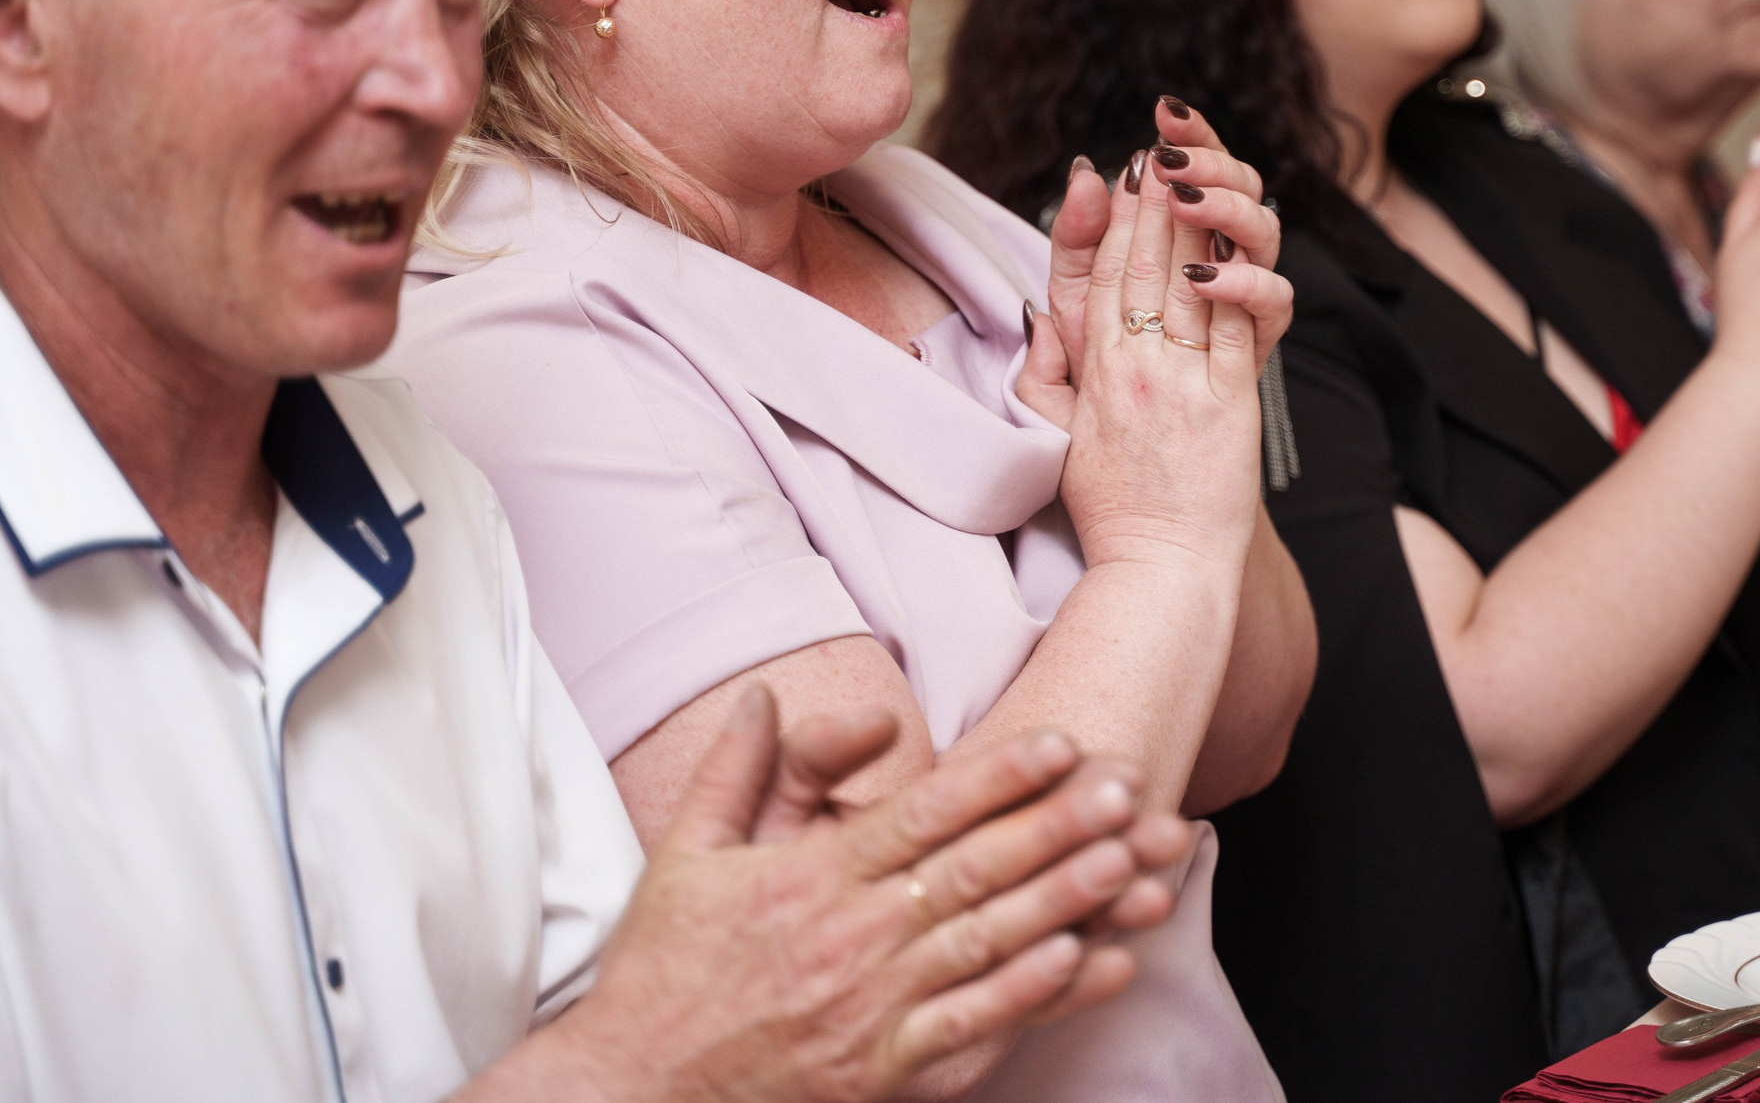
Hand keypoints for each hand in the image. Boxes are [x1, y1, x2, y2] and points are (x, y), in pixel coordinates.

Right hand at [529, 687, 1183, 1102]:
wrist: (631, 1092)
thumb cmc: (660, 972)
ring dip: (1063, 903)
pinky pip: (970, 1030)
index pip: (919, 815)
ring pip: (985, 946)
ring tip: (1129, 865)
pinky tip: (1086, 965)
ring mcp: (871, 1008)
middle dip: (1054, 827)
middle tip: (1126, 789)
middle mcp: (849, 937)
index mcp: (809, 878)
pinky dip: (1030, 997)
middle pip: (970, 872)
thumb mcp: (683, 855)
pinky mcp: (881, 1072)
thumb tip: (764, 695)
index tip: (1058, 742)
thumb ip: (735, 769)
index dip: (995, 778)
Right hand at [1019, 103, 1287, 580]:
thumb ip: (1044, 370)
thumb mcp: (1055, 434)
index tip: (1122, 177)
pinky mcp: (1228, 402)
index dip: (1111, 221)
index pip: (1099, 278)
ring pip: (1187, 281)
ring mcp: (1181, 382)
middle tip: (1163, 148)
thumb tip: (1042, 315)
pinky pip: (1235, 325)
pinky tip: (1239, 238)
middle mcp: (1133, 368)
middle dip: (1153, 200)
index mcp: (1093, 373)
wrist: (1158, 569)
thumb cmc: (1113, 510)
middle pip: (1142, 265)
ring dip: (1194, 219)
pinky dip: (1238, 276)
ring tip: (1198, 171)